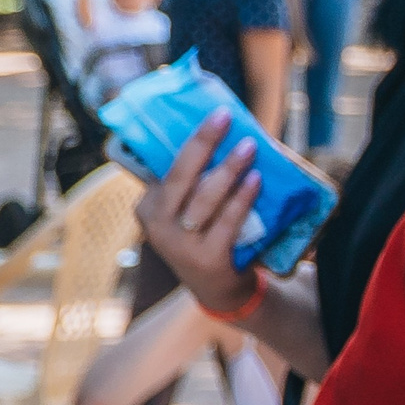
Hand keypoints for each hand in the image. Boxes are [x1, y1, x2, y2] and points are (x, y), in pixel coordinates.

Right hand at [135, 112, 261, 310]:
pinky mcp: (207, 259)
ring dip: (228, 169)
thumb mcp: (184, 211)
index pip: (166, 167)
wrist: (218, 290)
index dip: (191, 140)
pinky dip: (242, 198)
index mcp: (148, 207)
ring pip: (205, 197)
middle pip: (180, 176)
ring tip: (249, 146)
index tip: (214, 114)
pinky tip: (256, 180)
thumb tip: (221, 131)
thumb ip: (192, 182)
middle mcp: (157, 225)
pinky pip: (227, 221)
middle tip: (225, 117)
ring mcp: (180, 245)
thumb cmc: (203, 236)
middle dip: (203, 143)